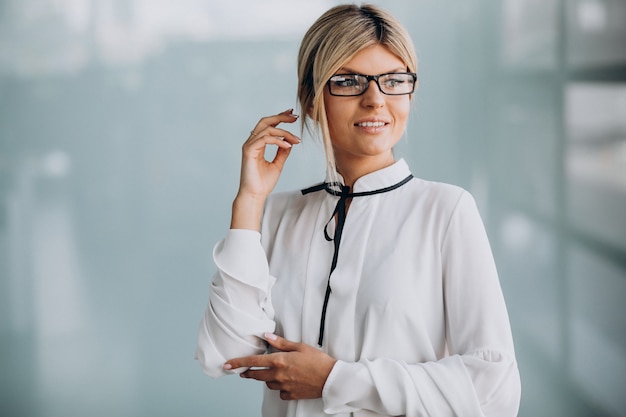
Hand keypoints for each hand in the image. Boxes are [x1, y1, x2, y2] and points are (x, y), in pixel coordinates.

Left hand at [223, 333, 336, 400]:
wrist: (331, 379)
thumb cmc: (318, 360)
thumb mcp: (300, 346)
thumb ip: (281, 343)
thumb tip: (267, 336)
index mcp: (279, 361)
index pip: (253, 362)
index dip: (238, 363)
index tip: (227, 365)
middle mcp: (279, 375)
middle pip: (256, 376)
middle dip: (248, 373)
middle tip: (244, 372)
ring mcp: (284, 386)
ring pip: (268, 384)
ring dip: (267, 379)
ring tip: (274, 373)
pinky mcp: (291, 395)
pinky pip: (280, 392)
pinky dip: (280, 387)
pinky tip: (287, 382)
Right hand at [230, 109, 300, 229]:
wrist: (255, 195)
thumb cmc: (263, 183)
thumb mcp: (277, 164)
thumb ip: (282, 152)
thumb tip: (289, 142)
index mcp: (257, 144)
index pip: (268, 125)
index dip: (280, 118)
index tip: (292, 115)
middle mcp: (252, 143)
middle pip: (265, 121)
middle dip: (281, 117)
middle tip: (294, 117)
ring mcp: (249, 146)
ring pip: (267, 129)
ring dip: (284, 132)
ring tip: (296, 140)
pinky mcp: (249, 151)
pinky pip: (265, 139)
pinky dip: (278, 140)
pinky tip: (288, 145)